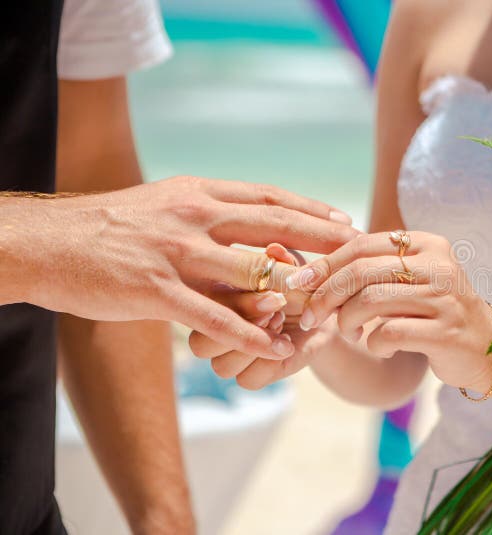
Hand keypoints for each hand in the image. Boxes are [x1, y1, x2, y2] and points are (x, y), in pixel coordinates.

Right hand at [11, 176, 357, 357]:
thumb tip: (247, 218)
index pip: (268, 197)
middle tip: (358, 255)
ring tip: (328, 308)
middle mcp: (194, 216)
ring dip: (293, 293)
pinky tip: (276, 348)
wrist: (49, 243)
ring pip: (251, 272)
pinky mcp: (156, 290)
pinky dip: (249, 335)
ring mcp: (177, 253)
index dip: (311, 209)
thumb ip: (207, 210)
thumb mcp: (164, 203)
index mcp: (198, 192)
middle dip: (322, 241)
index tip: (344, 220)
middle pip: (273, 227)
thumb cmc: (110, 227)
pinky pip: (214, 316)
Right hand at [190, 243, 340, 387]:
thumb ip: (281, 257)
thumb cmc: (297, 279)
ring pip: (221, 366)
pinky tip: (287, 344)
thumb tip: (275, 249)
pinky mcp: (249, 376)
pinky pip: (247, 380)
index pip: (203, 307)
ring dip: (255, 347)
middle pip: (200, 344)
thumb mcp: (292, 263)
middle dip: (242, 326)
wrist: (323, 311)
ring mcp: (227, 357)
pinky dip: (269, 363)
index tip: (274, 294)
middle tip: (278, 309)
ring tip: (282, 324)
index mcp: (209, 299)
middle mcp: (211, 330)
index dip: (238, 303)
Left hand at [286, 231, 491, 390]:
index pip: (363, 245)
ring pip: (370, 301)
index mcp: (427, 244)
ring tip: (349, 333)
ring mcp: (445, 298)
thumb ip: (372, 270)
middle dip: (325, 295)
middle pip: (362, 271)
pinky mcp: (446, 332)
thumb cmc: (435, 313)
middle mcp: (439, 265)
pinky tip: (380, 347)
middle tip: (310, 316)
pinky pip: (388, 333)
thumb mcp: (409, 281)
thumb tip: (309, 273)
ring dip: (346, 322)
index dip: (326, 264)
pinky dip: (374, 344)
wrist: (487, 349)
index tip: (300, 282)